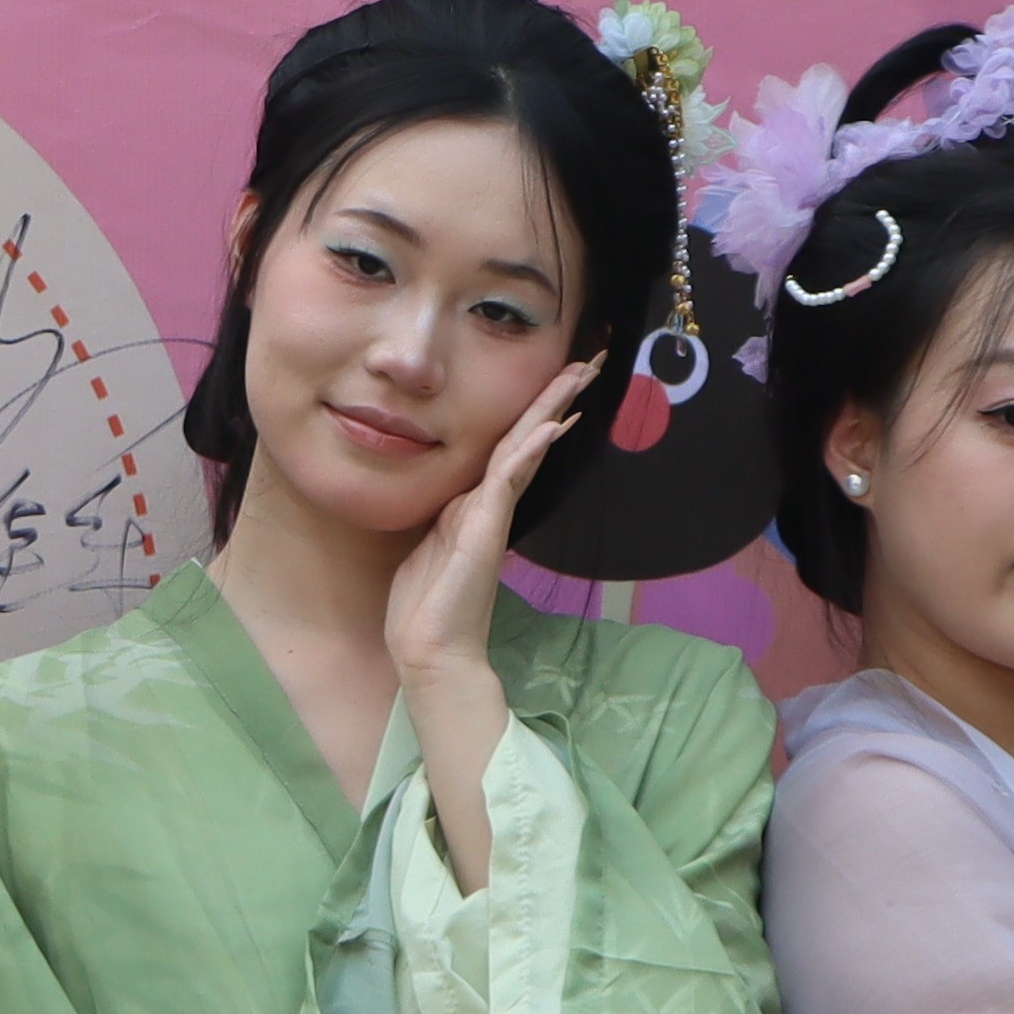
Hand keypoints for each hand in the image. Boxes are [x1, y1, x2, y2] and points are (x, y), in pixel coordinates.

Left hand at [382, 363, 600, 691]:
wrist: (430, 650)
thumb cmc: (424, 606)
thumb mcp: (426, 546)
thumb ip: (443, 519)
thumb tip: (448, 501)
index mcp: (475, 505)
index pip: (511, 447)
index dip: (535, 414)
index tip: (561, 383)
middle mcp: (490, 504)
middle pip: (528, 438)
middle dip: (558, 398)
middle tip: (590, 364)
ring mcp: (491, 514)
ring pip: (525, 448)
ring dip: (553, 409)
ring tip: (581, 376)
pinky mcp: (486, 528)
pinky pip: (509, 478)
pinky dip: (529, 450)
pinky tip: (550, 426)